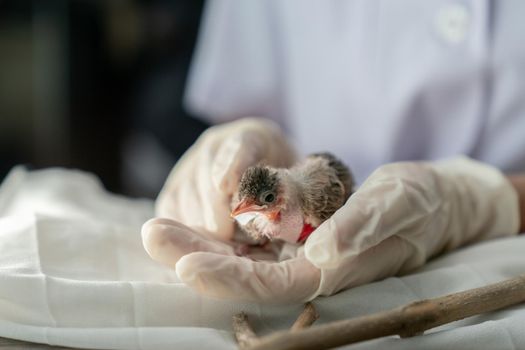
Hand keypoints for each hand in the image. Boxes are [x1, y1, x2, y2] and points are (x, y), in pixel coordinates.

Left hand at [144, 125, 519, 302]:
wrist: (426, 203)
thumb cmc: (416, 203)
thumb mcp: (396, 205)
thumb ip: (361, 228)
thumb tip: (321, 252)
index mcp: (330, 273)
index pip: (271, 286)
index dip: (229, 278)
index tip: (186, 263)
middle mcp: (307, 270)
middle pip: (243, 275)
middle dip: (195, 258)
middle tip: (151, 236)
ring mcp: (298, 255)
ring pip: (239, 259)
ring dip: (197, 243)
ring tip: (155, 229)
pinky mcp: (295, 237)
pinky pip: (249, 241)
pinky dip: (216, 232)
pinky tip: (188, 222)